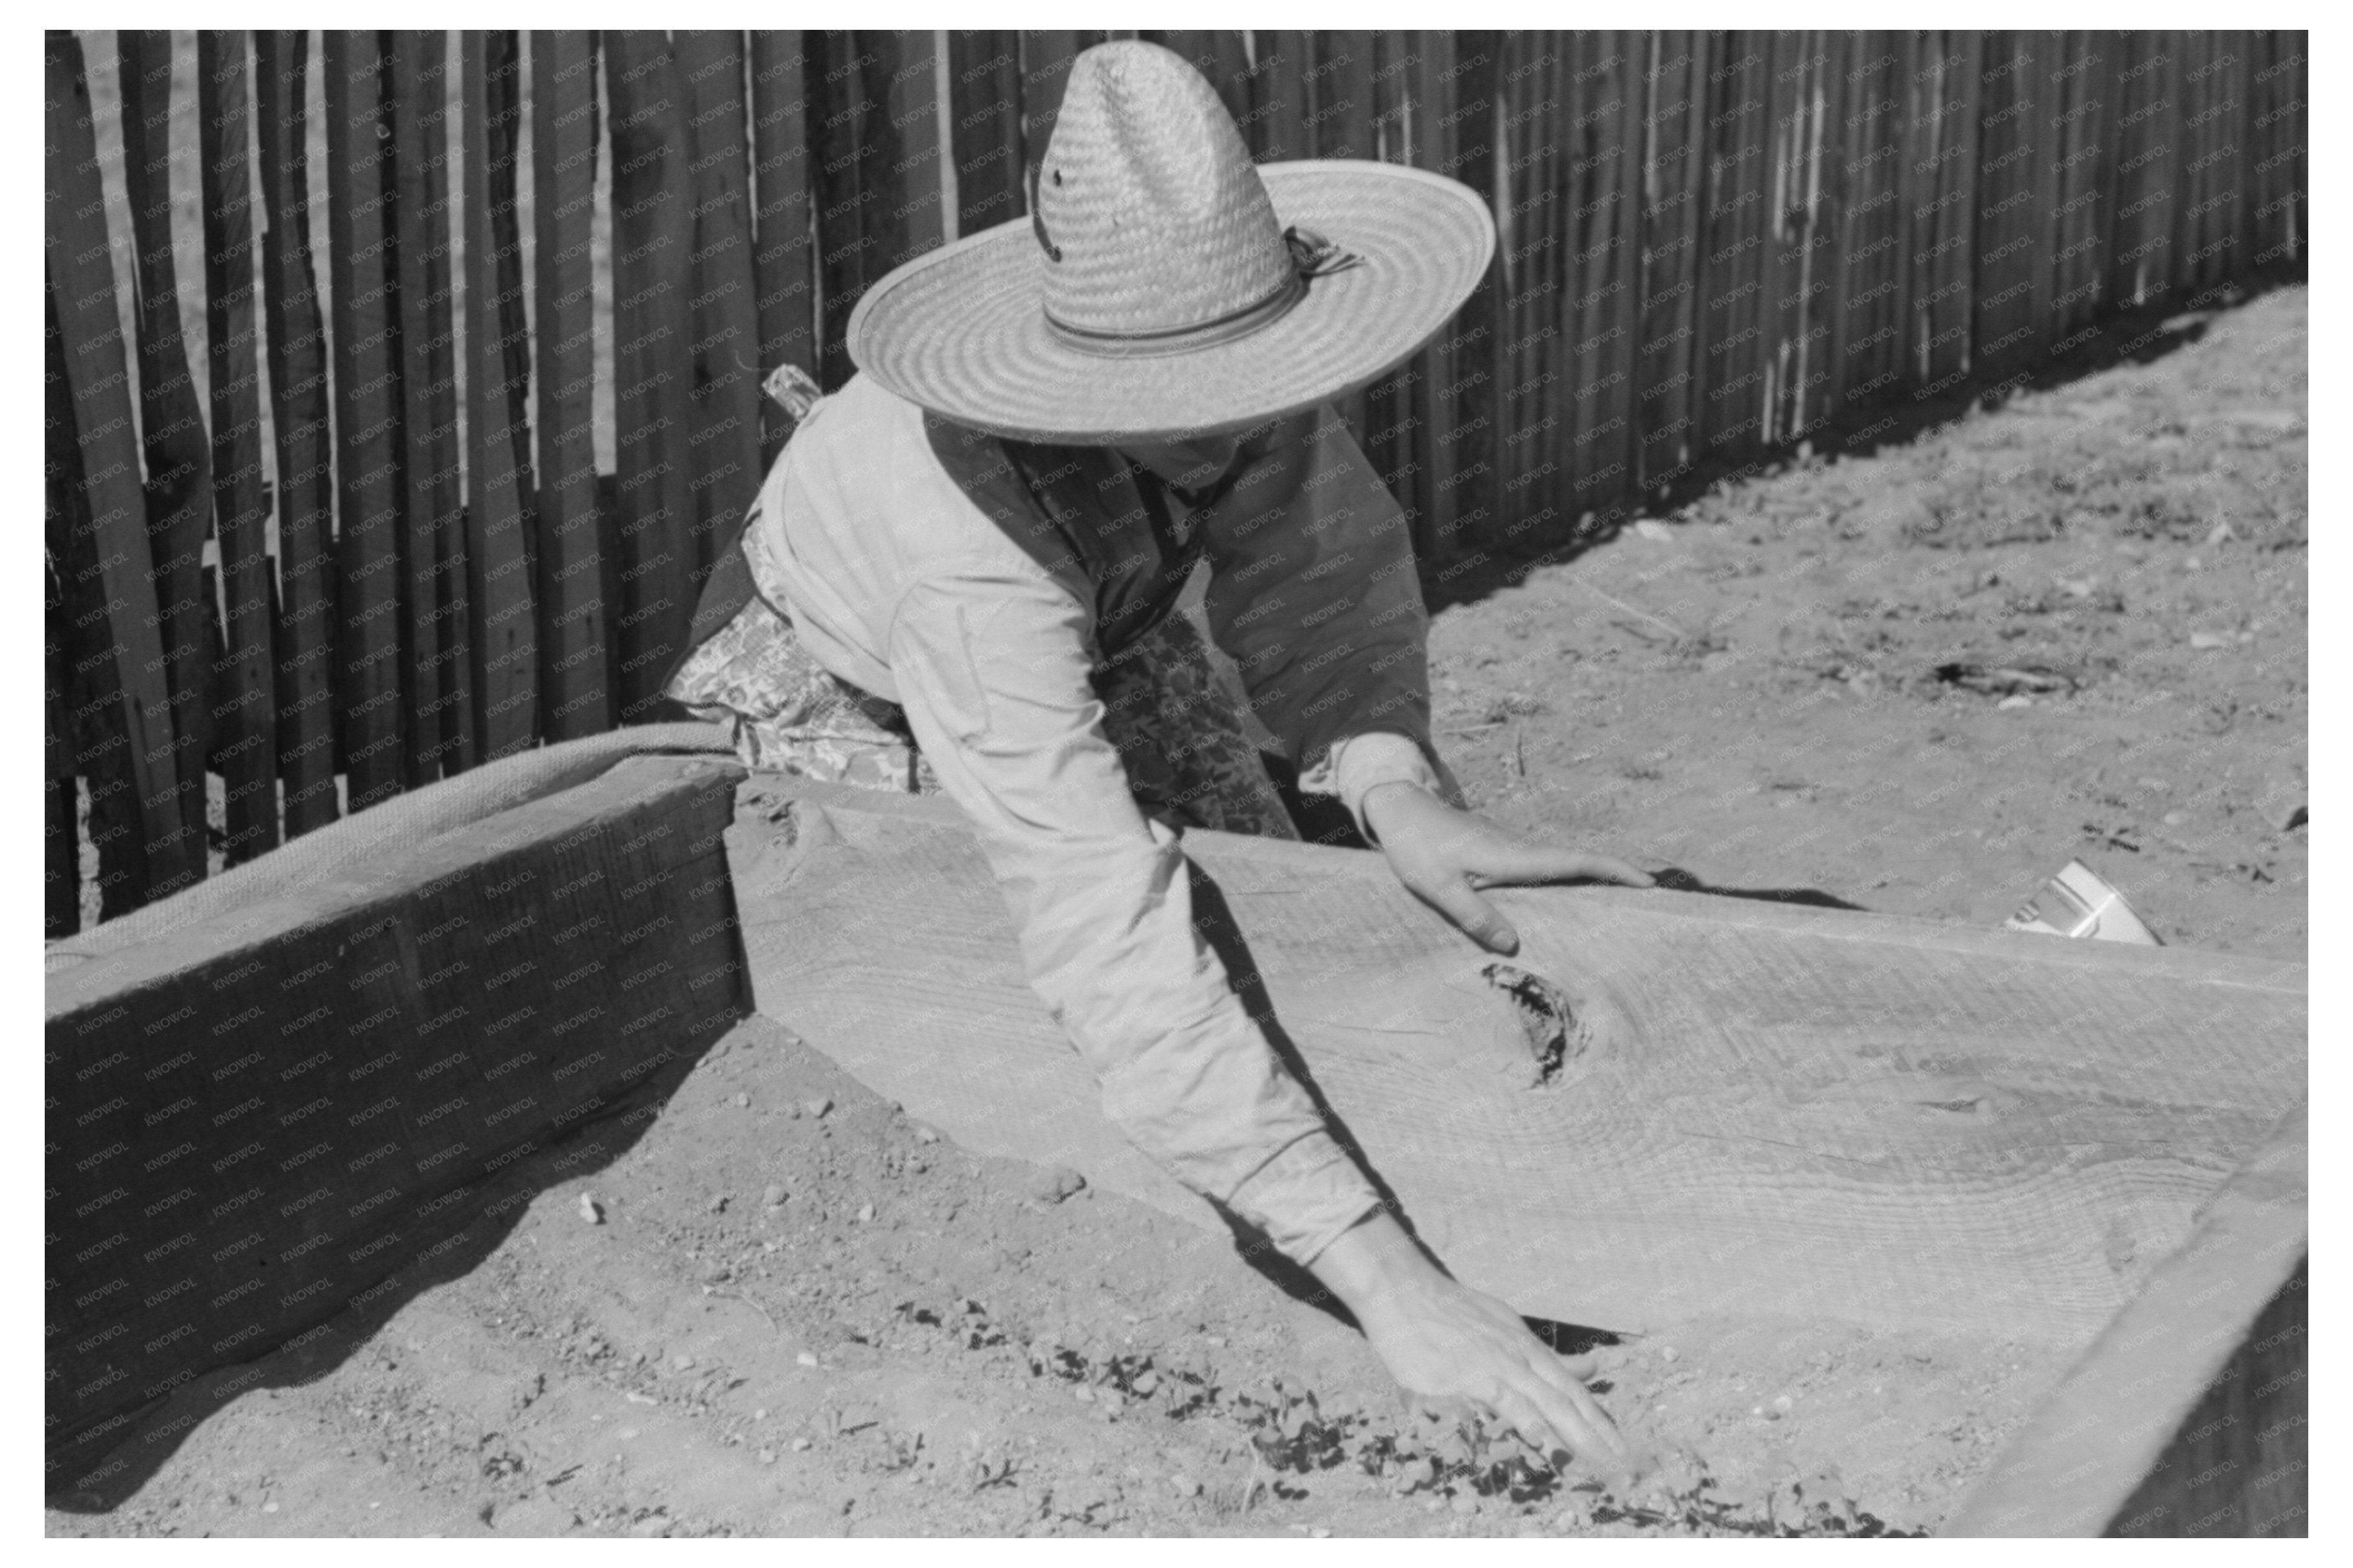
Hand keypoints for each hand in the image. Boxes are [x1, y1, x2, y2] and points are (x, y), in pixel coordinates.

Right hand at [1308, 1212, 1640, 1482]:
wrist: (1405, 1292)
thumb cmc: (1456, 1311)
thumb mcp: (1510, 1327)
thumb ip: (1550, 1356)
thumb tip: (1593, 1367)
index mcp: (1528, 1349)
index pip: (1573, 1391)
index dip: (1600, 1422)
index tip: (1623, 1451)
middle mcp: (1515, 1359)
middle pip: (1563, 1402)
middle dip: (1594, 1438)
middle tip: (1620, 1469)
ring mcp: (1488, 1368)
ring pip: (1536, 1404)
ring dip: (1565, 1436)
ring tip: (1591, 1463)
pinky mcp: (1459, 1378)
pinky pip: (1493, 1401)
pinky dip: (1516, 1418)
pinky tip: (1534, 1437)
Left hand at [1361, 782, 1652, 954]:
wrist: (1400, 809)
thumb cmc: (1416, 848)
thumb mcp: (1438, 887)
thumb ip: (1473, 915)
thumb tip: (1513, 945)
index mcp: (1512, 856)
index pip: (1574, 862)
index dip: (1613, 871)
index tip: (1648, 883)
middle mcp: (1520, 850)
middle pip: (1579, 864)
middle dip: (1617, 879)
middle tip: (1653, 903)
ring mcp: (1513, 851)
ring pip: (1563, 867)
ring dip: (1594, 882)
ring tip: (1623, 911)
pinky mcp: (1502, 855)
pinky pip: (1544, 870)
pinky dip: (1567, 882)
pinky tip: (1569, 906)